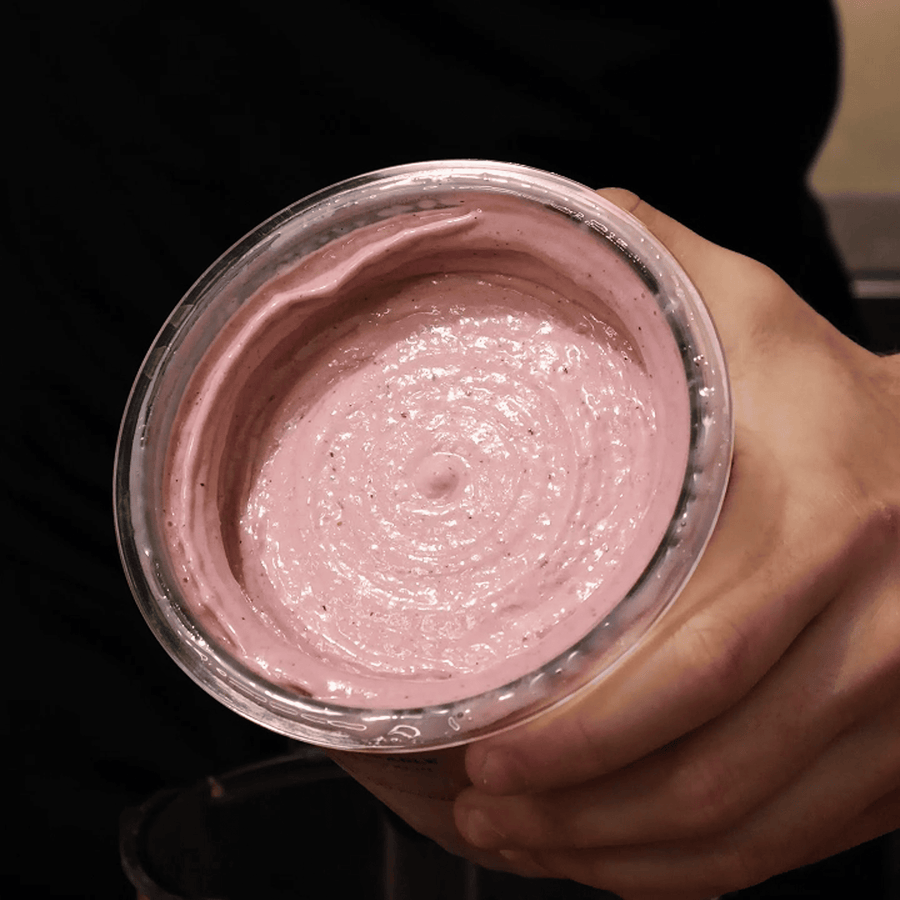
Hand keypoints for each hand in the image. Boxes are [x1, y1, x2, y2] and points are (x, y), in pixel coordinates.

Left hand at [453, 189, 899, 898]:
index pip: (694, 666)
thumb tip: (541, 237)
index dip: (585, 734)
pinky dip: (696, 870)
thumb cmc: (832, 386)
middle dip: (581, 814)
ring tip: (525, 843)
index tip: (491, 754)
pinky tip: (619, 858)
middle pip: (711, 773)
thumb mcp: (750, 311)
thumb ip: (649, 266)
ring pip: (746, 831)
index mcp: (825, 524)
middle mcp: (877, 630)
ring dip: (623, 855)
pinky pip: (791, 844)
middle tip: (483, 807)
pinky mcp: (899, 758)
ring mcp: (899, 711)